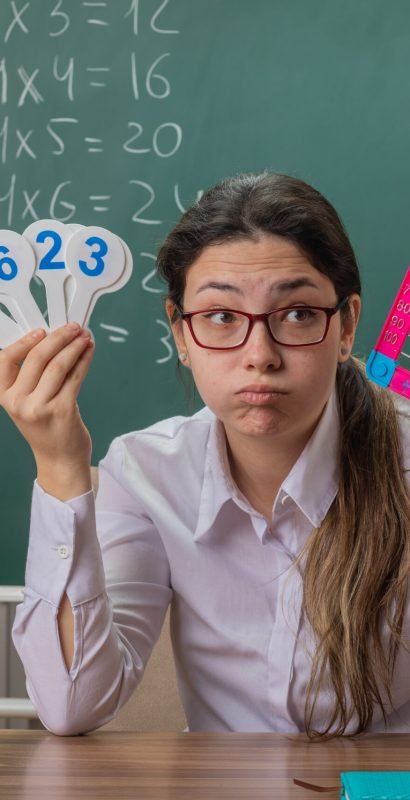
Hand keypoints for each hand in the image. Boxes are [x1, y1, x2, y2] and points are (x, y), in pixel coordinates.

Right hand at [0, 323, 93, 498]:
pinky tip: (89, 352)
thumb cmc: (46, 429)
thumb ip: (31, 377)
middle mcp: (19, 402)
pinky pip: (75, 377)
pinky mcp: (63, 410)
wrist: (59, 460)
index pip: (5, 360)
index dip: (24, 341)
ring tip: (84, 337)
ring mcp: (40, 407)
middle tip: (71, 328)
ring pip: (58, 365)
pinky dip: (84, 360)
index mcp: (6, 397)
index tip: (41, 330)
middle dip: (58, 337)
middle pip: (37, 358)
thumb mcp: (26, 403)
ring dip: (74, 346)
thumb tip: (51, 342)